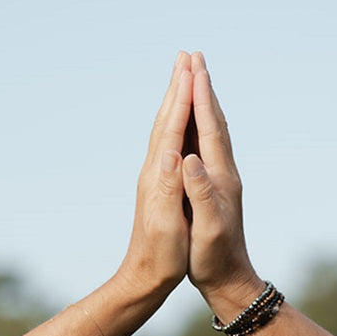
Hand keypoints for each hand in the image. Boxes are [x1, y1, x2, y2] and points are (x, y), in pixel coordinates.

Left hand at [117, 52, 192, 299]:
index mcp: (159, 176)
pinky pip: (169, 144)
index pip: (173, 128)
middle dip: (177, 87)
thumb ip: (170, 187)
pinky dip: (176, 124)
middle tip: (186, 56)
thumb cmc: (162, 257)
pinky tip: (180, 123)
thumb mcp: (167, 223)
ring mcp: (155, 178)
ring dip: (175, 101)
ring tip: (183, 78)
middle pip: (166, 120)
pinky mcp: (159, 188)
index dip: (183, 97)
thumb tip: (174, 152)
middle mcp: (154, 171)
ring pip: (166, 129)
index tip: (192, 67)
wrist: (144, 278)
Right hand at [182, 54, 263, 317]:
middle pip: (214, 122)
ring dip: (204, 103)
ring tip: (196, 80)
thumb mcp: (207, 228)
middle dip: (204, 89)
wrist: (230, 280)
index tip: (193, 67)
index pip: (209, 129)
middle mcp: (224, 174)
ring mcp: (222, 181)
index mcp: (220, 179)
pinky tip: (196, 124)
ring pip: (213, 132)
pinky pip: (208, 147)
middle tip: (194, 58)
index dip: (201, 97)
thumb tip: (191, 159)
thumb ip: (200, 193)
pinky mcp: (217, 190)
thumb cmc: (214, 259)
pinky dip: (201, 126)